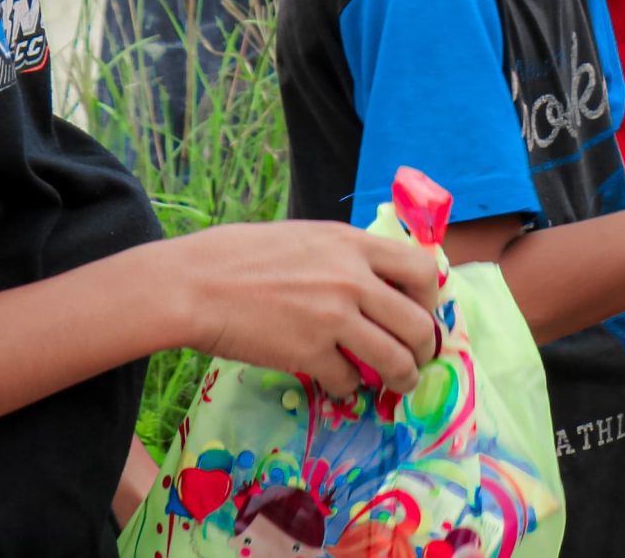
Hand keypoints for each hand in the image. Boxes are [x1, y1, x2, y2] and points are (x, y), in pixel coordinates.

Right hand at [159, 221, 445, 400]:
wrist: (194, 285)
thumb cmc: (240, 256)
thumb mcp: (307, 237)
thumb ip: (346, 256)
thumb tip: (378, 280)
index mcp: (353, 244)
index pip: (422, 269)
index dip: (431, 296)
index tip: (423, 311)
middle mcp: (353, 280)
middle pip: (418, 323)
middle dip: (424, 347)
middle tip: (418, 357)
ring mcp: (334, 319)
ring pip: (395, 359)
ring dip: (402, 376)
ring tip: (398, 383)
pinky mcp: (309, 354)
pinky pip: (349, 380)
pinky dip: (349, 386)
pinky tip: (339, 383)